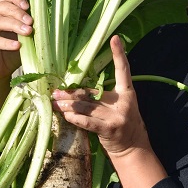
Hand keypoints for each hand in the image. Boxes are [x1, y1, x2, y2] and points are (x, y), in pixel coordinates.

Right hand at [0, 0, 32, 87]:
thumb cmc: (10, 53)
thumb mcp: (22, 38)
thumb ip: (29, 27)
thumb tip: (45, 20)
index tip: (28, 6)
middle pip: (2, 6)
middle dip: (19, 13)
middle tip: (31, 22)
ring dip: (15, 25)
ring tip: (28, 32)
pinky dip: (6, 43)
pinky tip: (17, 46)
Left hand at [51, 36, 149, 158]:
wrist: (133, 148)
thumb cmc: (122, 123)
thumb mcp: (118, 106)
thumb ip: (102, 97)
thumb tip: (75, 89)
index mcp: (127, 93)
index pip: (123, 70)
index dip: (119, 54)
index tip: (115, 38)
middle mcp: (123, 103)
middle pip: (92, 93)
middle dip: (72, 93)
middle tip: (56, 91)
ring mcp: (116, 117)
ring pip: (86, 107)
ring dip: (68, 105)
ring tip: (55, 102)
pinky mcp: (108, 130)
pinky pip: (86, 121)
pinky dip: (74, 117)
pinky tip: (65, 115)